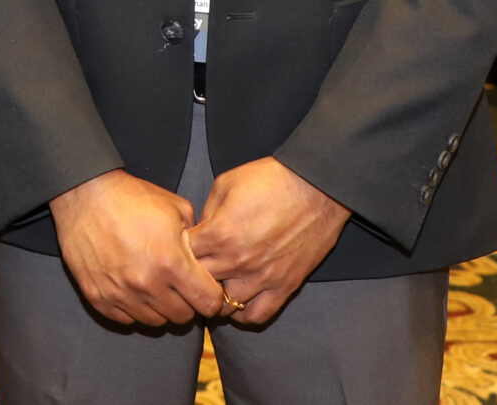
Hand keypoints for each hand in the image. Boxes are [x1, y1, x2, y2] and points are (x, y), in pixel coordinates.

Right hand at [47, 168, 223, 325]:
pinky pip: (127, 320)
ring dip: (161, 307)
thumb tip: (208, 260)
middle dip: (187, 302)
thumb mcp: (176, 209)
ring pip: (156, 321)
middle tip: (179, 284)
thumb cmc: (132, 198)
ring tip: (155, 284)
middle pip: (183, 317)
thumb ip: (198, 239)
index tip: (206, 288)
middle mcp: (147, 284)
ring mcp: (120, 294)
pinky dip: (134, 308)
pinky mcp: (99, 298)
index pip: (208, 303)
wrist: (85, 195)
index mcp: (171, 262)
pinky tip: (133, 288)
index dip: (212, 296)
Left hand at [187, 157, 349, 324]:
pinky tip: (239, 300)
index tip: (183, 247)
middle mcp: (238, 261)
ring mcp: (263, 277)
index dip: (178, 251)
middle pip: (199, 285)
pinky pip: (257, 316)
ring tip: (215, 286)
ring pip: (224, 306)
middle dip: (192, 277)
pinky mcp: (285, 286)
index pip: (183, 256)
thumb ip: (207, 212)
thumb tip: (199, 232)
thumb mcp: (226, 184)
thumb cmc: (271, 179)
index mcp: (220, 234)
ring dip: (216, 297)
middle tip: (193, 271)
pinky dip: (243, 314)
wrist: (317, 186)